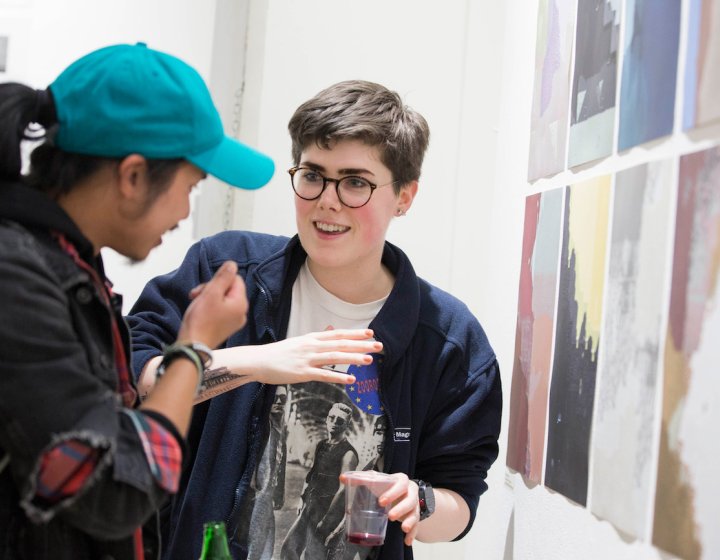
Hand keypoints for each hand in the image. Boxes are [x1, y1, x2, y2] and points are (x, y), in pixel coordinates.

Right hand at [177, 261, 247, 347]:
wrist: (192, 347)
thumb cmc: (201, 320)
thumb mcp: (211, 293)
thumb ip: (223, 277)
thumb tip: (232, 264)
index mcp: (241, 303)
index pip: (235, 279)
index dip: (219, 280)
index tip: (203, 288)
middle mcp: (242, 312)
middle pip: (229, 289)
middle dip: (211, 289)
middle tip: (194, 295)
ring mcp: (234, 321)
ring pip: (223, 299)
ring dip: (207, 297)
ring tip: (194, 302)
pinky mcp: (225, 327)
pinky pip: (220, 310)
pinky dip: (209, 307)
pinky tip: (199, 311)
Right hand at [219, 329, 382, 384]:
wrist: (259, 360)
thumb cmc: (280, 353)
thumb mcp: (300, 341)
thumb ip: (317, 338)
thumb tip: (331, 329)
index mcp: (312, 338)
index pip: (338, 334)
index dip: (355, 334)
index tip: (371, 334)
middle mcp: (312, 346)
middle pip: (340, 344)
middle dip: (361, 345)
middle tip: (379, 346)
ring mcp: (307, 359)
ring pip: (334, 357)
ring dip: (353, 358)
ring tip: (369, 360)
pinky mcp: (302, 373)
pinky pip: (323, 375)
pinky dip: (338, 376)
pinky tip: (351, 379)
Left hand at [340, 471, 420, 545]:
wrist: (403, 492)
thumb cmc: (387, 486)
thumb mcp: (376, 481)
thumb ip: (361, 479)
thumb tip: (342, 478)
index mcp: (401, 480)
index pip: (400, 484)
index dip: (392, 492)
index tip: (381, 501)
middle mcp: (410, 492)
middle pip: (410, 500)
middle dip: (401, 508)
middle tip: (390, 516)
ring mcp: (414, 505)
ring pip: (415, 513)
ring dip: (410, 521)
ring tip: (403, 529)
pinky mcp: (415, 516)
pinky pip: (416, 526)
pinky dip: (413, 534)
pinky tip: (407, 542)